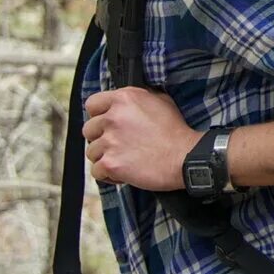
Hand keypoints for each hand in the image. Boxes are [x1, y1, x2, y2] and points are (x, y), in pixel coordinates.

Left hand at [83, 87, 199, 191]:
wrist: (185, 157)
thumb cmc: (176, 131)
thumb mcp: (161, 101)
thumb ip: (139, 99)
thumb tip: (126, 102)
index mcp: (124, 99)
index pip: (92, 104)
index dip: (98, 115)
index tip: (107, 124)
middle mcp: (114, 117)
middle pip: (88, 129)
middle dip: (100, 138)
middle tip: (118, 145)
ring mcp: (110, 141)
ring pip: (91, 152)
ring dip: (105, 157)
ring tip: (124, 160)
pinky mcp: (110, 163)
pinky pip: (96, 171)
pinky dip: (108, 175)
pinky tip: (123, 173)